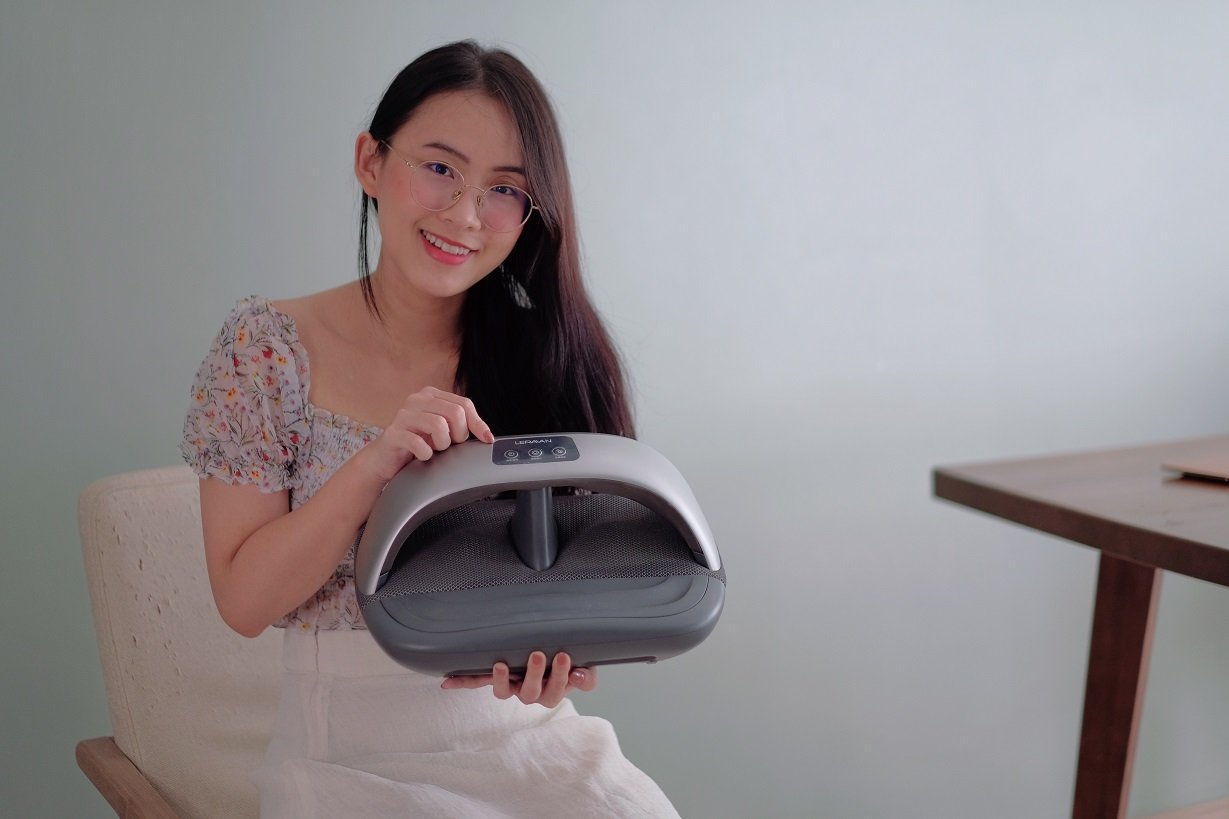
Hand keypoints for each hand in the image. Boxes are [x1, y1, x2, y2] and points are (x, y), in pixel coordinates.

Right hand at [363, 387, 494, 481]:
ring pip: (439, 425)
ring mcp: (403, 415)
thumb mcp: (443, 431)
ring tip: (434, 449)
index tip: (487, 439)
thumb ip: (461, 425)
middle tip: (449, 445)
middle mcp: (417, 400)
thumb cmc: (417, 444)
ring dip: (442, 444)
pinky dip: (426, 454)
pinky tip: (422, 456)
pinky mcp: (393, 433)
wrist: (386, 460)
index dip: (478, 424)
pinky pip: (418, 443)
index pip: (464, 404)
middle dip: (459, 435)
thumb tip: (487, 436)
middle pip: (455, 413)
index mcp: (431, 395)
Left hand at [440, 651, 596, 707]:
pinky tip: (446, 682)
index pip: (555, 691)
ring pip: (503, 692)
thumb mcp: (582, 667)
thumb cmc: (568, 662)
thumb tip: (580, 675)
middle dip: (535, 674)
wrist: (551, 656)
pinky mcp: (494, 676)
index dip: (560, 677)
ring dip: (500, 680)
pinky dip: (462, 681)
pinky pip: (477, 681)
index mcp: (551, 691)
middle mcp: (529, 692)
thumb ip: (585, 675)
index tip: (564, 656)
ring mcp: (510, 685)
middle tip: (538, 655)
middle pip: (530, 694)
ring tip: (501, 665)